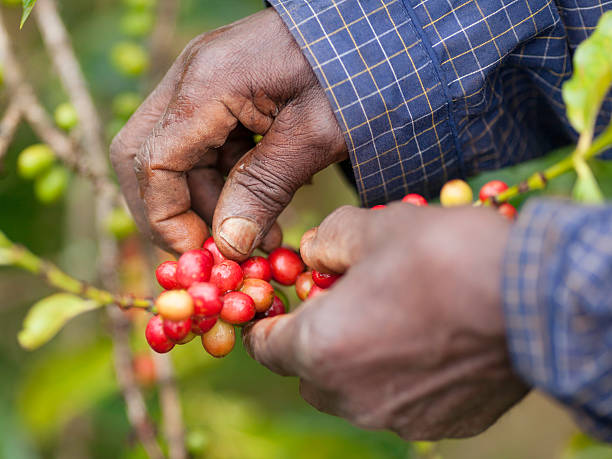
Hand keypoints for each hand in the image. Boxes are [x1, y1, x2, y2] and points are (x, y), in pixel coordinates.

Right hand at [110, 9, 346, 256]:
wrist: (378, 28)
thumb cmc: (355, 73)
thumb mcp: (315, 137)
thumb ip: (264, 188)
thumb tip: (228, 244)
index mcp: (208, 84)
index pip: (152, 163)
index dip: (167, 220)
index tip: (205, 255)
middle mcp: (192, 76)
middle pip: (146, 156)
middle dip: (173, 212)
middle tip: (215, 248)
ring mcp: (205, 80)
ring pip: (175, 154)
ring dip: (206, 200)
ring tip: (257, 235)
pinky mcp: (224, 89)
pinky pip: (205, 143)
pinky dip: (225, 179)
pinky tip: (264, 201)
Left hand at [244, 204, 528, 439]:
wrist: (535, 301)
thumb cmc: (445, 258)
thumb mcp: (375, 227)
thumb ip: (328, 240)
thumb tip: (312, 253)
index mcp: (321, 347)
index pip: (264, 346)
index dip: (268, 321)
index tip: (284, 303)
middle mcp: (349, 395)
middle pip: (307, 370)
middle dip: (315, 336)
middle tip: (344, 300)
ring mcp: (394, 418)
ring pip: (350, 389)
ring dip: (355, 358)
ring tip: (391, 318)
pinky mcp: (437, 426)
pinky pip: (395, 402)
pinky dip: (396, 376)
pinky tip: (427, 342)